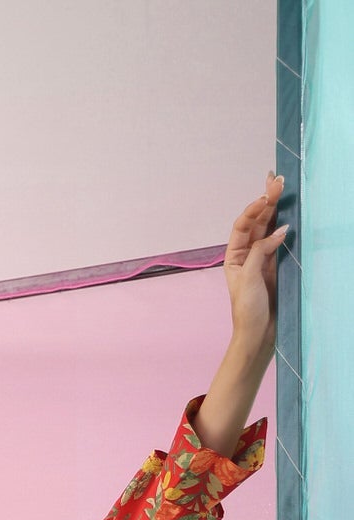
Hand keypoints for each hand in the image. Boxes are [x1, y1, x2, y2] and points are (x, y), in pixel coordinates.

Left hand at [223, 170, 286, 357]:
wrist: (258, 334)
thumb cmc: (247, 309)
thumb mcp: (249, 277)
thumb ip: (261, 251)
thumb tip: (280, 230)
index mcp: (234, 256)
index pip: (243, 226)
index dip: (253, 209)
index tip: (266, 197)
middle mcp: (247, 254)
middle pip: (257, 222)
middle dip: (267, 201)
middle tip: (279, 180)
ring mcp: (263, 259)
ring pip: (270, 228)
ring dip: (276, 209)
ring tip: (283, 187)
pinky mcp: (276, 265)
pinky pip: (280, 241)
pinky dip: (285, 227)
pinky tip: (290, 214)